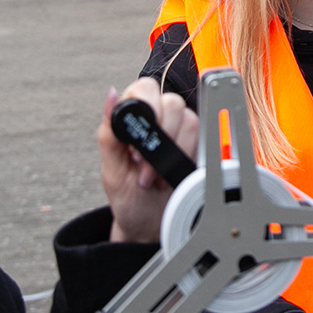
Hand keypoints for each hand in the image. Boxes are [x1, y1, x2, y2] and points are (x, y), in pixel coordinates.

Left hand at [95, 78, 194, 243]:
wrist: (148, 223)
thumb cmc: (127, 195)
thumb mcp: (111, 168)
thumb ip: (109, 132)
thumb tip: (111, 96)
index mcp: (131, 115)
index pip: (145, 89)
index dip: (147, 110)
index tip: (142, 139)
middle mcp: (156, 117)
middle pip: (172, 102)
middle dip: (161, 138)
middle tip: (144, 166)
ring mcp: (178, 128)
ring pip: (190, 120)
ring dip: (174, 152)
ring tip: (156, 175)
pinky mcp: (196, 142)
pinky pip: (202, 137)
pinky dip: (188, 157)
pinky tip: (173, 172)